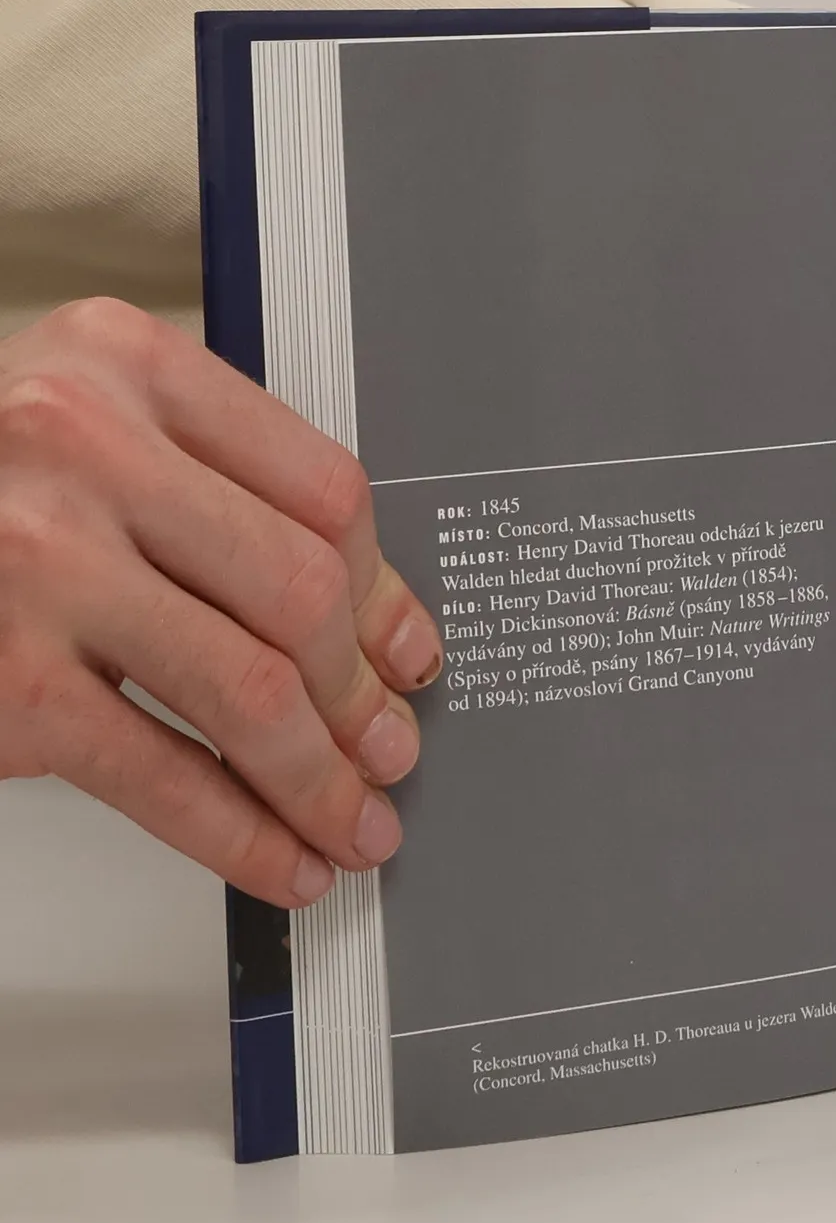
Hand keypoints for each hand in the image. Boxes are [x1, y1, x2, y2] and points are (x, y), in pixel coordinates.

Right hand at [0, 299, 442, 905]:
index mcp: (125, 364)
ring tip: (353, 821)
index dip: (385, 593)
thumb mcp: (91, 439)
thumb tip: (376, 633)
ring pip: (250, 690)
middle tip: (388, 750)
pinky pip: (161, 772)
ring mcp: (35, 564)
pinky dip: (241, 834)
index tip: (408, 653)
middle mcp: (79, 446)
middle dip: (360, 696)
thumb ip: (222, 501)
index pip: (323, 489)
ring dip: (320, 780)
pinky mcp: (4, 681)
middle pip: (300, 591)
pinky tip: (283, 859)